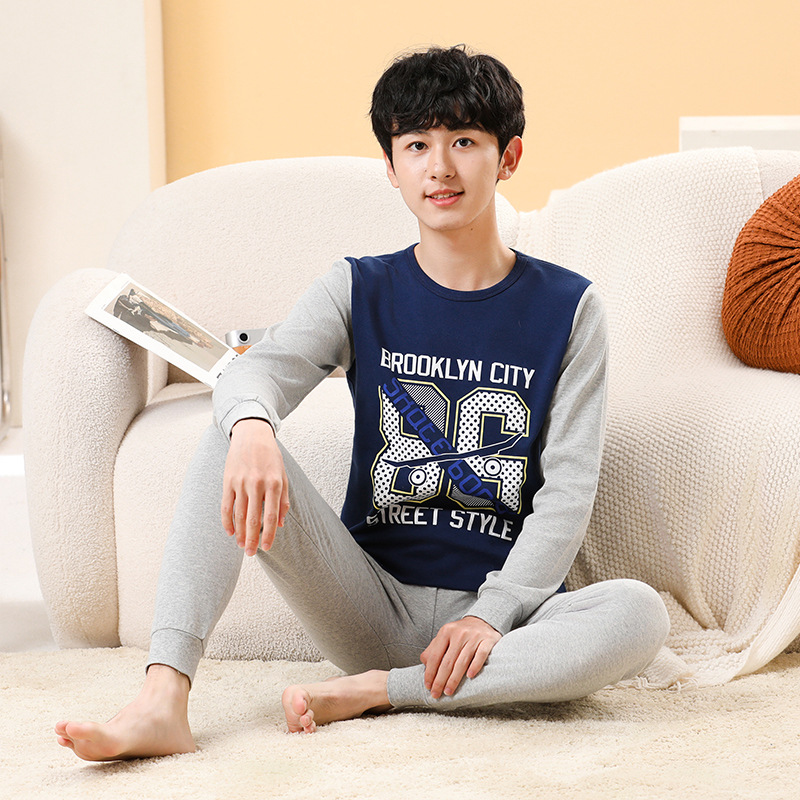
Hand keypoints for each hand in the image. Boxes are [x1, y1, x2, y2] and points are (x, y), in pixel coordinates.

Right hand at [220, 419, 289, 555]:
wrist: (252, 435)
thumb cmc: (271, 458)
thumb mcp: (283, 476)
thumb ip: (283, 500)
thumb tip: (280, 524)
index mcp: (274, 484)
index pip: (271, 516)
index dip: (269, 535)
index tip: (267, 548)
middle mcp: (257, 484)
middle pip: (252, 519)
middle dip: (251, 539)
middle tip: (250, 553)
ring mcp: (240, 482)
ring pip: (238, 515)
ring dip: (239, 533)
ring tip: (240, 545)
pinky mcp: (228, 480)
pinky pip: (226, 506)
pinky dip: (227, 521)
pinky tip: (229, 532)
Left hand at [419, 616, 501, 699]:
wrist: (482, 621)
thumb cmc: (460, 634)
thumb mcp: (445, 636)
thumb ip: (433, 649)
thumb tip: (424, 663)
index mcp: (446, 632)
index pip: (435, 656)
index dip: (430, 672)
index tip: (428, 686)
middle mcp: (459, 633)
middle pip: (447, 661)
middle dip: (440, 680)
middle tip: (436, 694)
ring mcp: (474, 637)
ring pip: (462, 661)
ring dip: (454, 679)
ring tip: (449, 691)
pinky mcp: (487, 641)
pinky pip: (481, 655)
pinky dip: (475, 666)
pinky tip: (470, 677)